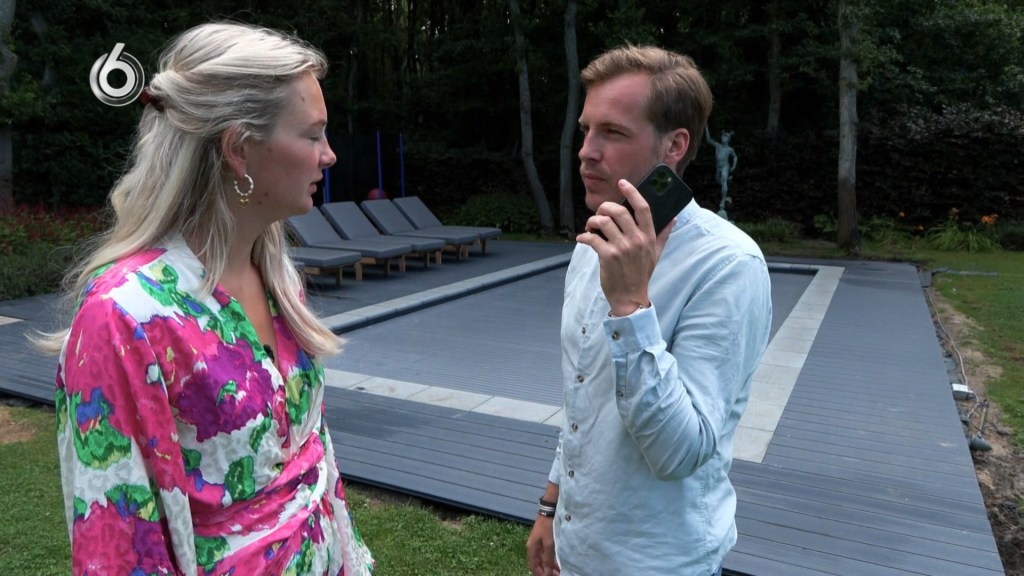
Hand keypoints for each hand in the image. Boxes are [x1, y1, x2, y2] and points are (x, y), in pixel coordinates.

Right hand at [526, 515, 559, 575]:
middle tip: (557, 575)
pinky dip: (551, 560)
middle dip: (546, 571)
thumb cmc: (548, 527)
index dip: (540, 575)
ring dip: (550, 566)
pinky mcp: (544, 541)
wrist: (549, 511)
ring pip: (543, 559)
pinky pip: (546, 554)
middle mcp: (533, 548)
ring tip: (559, 571)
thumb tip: (547, 573)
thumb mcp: (549, 544)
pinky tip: (558, 563)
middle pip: (539, 564)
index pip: (533, 567)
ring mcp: (538, 544)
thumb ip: (548, 559)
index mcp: (531, 549)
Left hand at [577, 179, 673, 315]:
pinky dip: (584, 236)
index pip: (643, 208)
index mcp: (648, 236)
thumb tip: (673, 219)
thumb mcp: (656, 253)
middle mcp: (636, 240)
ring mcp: (622, 248)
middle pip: (619, 211)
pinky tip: (583, 238)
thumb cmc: (641, 274)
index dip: (632, 192)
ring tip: (590, 227)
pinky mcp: (607, 256)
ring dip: (592, 221)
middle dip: (605, 207)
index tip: (623, 183)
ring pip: (603, 222)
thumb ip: (663, 234)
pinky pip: (592, 238)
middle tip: (600, 213)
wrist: (631, 298)